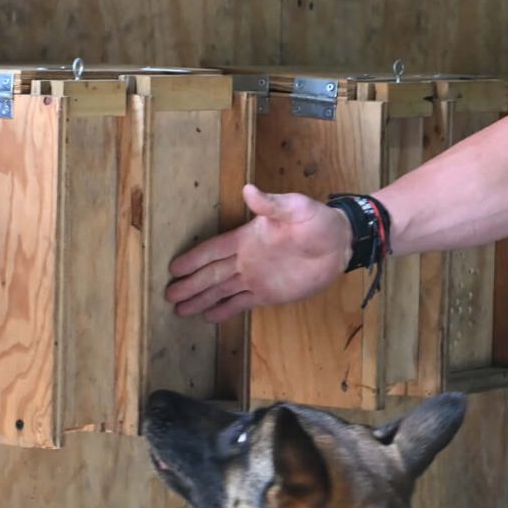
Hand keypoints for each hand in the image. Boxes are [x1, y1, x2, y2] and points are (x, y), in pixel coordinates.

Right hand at [164, 186, 350, 321]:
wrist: (339, 244)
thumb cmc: (316, 220)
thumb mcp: (295, 208)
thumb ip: (271, 204)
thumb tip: (249, 190)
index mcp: (247, 238)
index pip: (213, 250)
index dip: (193, 259)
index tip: (173, 268)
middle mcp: (246, 259)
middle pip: (211, 274)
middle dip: (190, 284)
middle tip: (168, 295)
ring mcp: (256, 278)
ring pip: (221, 291)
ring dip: (201, 299)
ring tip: (179, 311)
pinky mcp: (268, 294)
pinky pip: (241, 303)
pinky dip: (224, 311)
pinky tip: (208, 317)